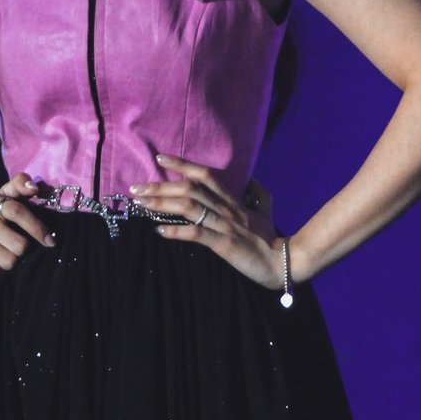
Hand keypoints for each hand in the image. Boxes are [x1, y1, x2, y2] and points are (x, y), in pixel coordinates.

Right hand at [0, 172, 57, 277]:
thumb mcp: (4, 198)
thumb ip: (20, 186)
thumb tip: (34, 187)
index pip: (18, 211)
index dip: (37, 227)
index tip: (50, 241)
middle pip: (20, 245)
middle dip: (24, 250)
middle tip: (18, 247)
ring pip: (9, 261)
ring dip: (12, 262)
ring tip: (5, 254)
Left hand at [129, 154, 286, 289]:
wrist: (284, 262)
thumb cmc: (271, 238)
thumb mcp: (267, 210)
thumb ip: (259, 194)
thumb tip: (252, 181)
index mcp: (233, 200)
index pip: (205, 174)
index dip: (182, 163)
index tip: (159, 158)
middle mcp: (226, 208)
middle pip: (189, 188)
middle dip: (160, 186)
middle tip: (136, 188)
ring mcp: (225, 225)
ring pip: (189, 207)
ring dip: (161, 204)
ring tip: (140, 204)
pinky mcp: (224, 243)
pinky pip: (197, 234)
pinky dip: (176, 231)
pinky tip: (159, 230)